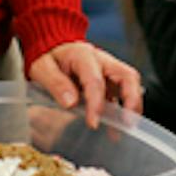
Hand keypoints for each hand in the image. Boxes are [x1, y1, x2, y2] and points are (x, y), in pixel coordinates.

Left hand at [28, 41, 142, 127]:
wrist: (50, 48)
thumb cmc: (47, 57)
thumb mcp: (43, 67)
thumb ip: (56, 83)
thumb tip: (70, 103)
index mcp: (83, 55)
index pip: (95, 80)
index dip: (96, 103)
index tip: (93, 123)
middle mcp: (101, 60)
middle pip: (127, 76)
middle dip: (131, 100)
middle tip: (127, 122)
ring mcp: (108, 69)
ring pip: (130, 83)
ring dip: (132, 105)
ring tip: (127, 127)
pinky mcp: (109, 80)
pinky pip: (121, 93)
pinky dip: (122, 110)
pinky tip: (116, 128)